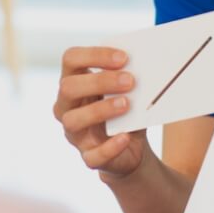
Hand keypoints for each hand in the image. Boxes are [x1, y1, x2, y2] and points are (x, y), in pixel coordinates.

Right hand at [53, 46, 147, 177]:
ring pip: (73, 120)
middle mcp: (66, 107)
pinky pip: (93, 155)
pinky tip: (126, 137)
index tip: (123, 58)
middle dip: (99, 81)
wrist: (130, 149)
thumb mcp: (126, 92)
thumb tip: (147, 64)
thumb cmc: (124, 111)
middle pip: (68, 87)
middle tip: (130, 81)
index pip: (71, 59)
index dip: (94, 55)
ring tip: (127, 104)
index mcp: (74, 82)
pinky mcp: (88, 157)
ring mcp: (74, 134)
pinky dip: (110, 146)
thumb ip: (129, 78)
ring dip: (101, 110)